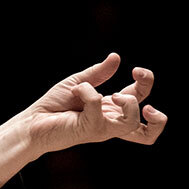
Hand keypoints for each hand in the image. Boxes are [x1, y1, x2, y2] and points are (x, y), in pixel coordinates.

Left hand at [0, 53, 167, 186]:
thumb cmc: (52, 107)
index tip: (136, 70)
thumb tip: (116, 57)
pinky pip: (97, 107)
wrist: (31, 123)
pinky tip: (76, 91)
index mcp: (111, 110)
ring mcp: (101, 128)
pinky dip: (88, 92)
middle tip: (138, 96)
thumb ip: (98, 73)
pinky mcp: (89, 130)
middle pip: (151, 129)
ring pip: (132, 123)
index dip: (146, 82)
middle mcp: (110, 121)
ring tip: (111, 94)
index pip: (139, 99)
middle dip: (156, 112)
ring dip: (128, 102)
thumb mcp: (78, 83)